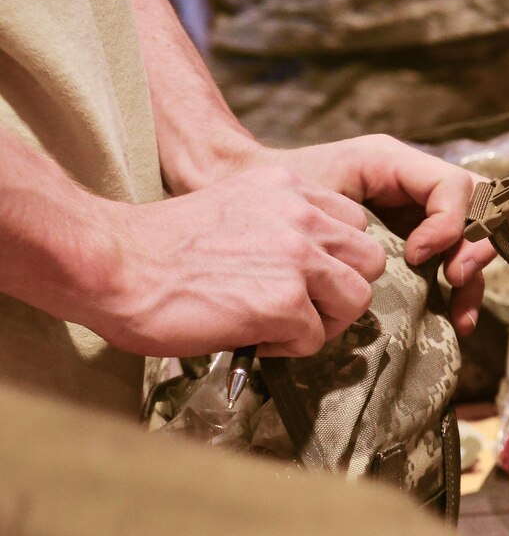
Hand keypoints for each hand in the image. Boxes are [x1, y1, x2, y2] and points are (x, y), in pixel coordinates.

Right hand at [81, 167, 388, 357]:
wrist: (112, 264)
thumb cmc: (160, 248)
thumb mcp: (235, 211)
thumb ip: (281, 227)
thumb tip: (313, 271)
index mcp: (288, 186)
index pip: (353, 222)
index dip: (335, 258)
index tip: (303, 277)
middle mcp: (301, 215)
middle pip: (369, 260)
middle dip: (341, 291)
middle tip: (303, 310)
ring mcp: (298, 258)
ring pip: (356, 299)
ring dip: (325, 322)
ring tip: (280, 328)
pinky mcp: (284, 301)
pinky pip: (316, 336)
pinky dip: (289, 349)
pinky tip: (252, 340)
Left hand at [248, 135, 493, 335]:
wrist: (227, 193)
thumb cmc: (257, 189)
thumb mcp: (300, 192)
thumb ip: (343, 217)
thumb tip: (405, 259)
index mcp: (390, 162)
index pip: (452, 186)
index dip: (447, 222)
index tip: (414, 256)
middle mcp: (411, 183)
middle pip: (476, 209)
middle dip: (474, 247)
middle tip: (454, 280)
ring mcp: (414, 212)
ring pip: (471, 237)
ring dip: (475, 276)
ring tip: (462, 317)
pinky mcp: (409, 241)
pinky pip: (451, 259)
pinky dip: (460, 289)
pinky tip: (457, 318)